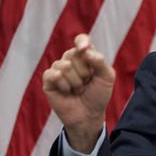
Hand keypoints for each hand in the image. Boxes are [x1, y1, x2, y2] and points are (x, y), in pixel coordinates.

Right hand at [42, 34, 114, 152]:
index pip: (81, 40)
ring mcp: (58, 69)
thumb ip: (100, 61)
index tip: (84, 48)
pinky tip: (67, 92)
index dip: (81, 42)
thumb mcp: (107, 77)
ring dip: (75, 81)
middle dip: (84, 71)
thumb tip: (85, 50)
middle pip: (73, 54)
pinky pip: (53, 74)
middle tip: (86, 82)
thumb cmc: (98, 95)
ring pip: (64, 65)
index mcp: (86, 56)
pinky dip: (63, 85)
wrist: (89, 115)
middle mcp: (71, 60)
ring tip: (77, 89)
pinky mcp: (48, 80)